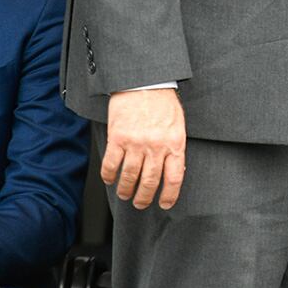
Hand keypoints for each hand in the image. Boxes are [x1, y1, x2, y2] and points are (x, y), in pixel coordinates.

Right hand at [103, 87, 186, 209]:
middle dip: (144, 198)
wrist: (145, 83)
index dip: (169, 195)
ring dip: (125, 189)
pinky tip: (109, 180)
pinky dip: (109, 176)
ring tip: (124, 194)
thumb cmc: (163, 103)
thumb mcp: (178, 126)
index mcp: (175, 144)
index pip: (174, 178)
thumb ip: (175, 148)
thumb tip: (173, 169)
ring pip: (129, 176)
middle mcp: (156, 146)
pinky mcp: (118, 138)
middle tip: (140, 203)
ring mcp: (136, 143)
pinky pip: (111, 164)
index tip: (164, 204)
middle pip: (150, 182)